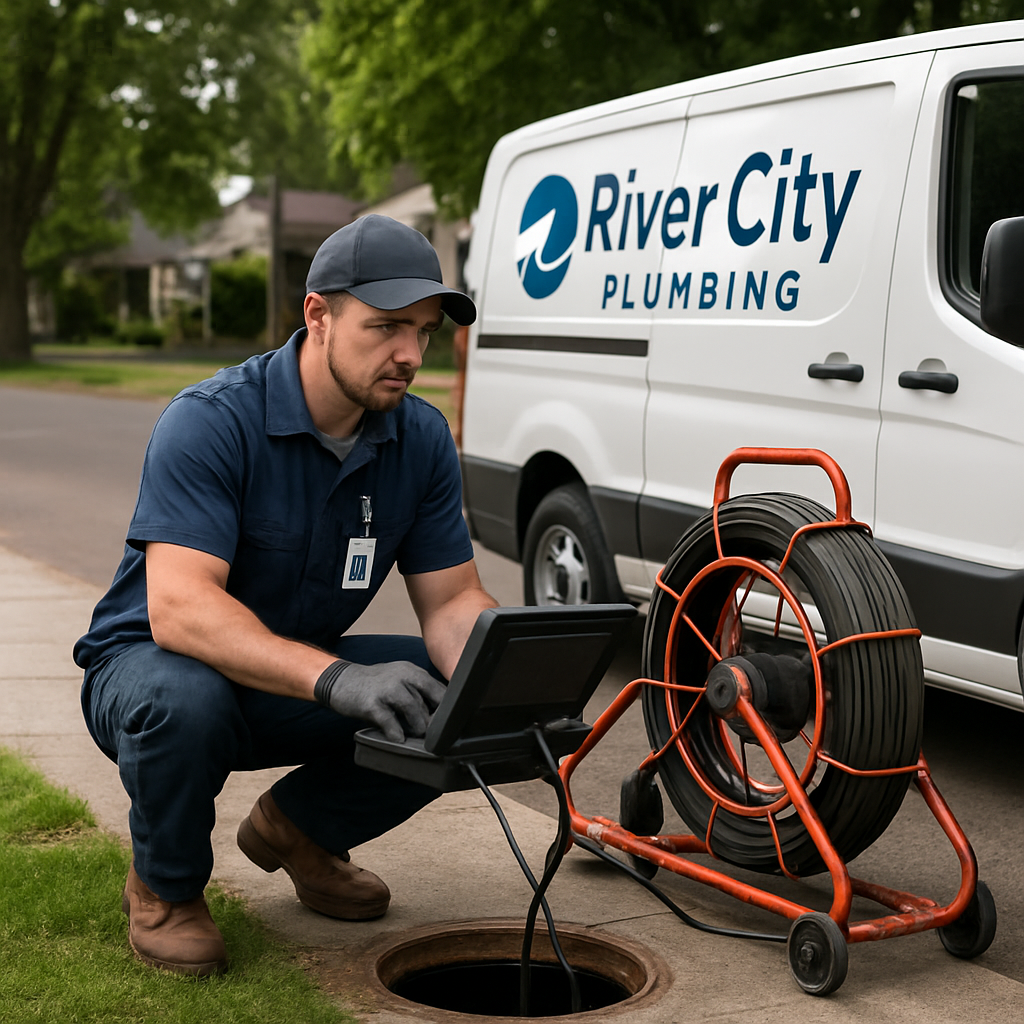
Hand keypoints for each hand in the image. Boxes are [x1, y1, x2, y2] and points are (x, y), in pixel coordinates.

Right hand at [314, 659, 445, 741]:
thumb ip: (417, 691)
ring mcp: (386, 689)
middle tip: (433, 734)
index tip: (447, 722)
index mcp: (411, 671)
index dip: (445, 708)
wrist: (340, 680)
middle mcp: (401, 677)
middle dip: (432, 720)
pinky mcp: (372, 703)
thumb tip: (439, 713)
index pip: (437, 689)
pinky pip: (390, 721)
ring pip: (412, 709)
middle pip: (427, 700)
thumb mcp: (398, 679)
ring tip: (417, 735)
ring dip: (417, 726)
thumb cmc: (373, 684)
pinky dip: (396, 732)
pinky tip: (398, 739)